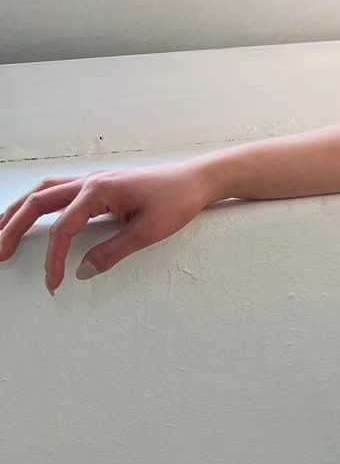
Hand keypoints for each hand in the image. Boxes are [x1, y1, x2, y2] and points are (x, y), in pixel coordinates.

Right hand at [0, 160, 219, 294]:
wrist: (198, 180)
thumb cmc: (178, 201)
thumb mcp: (149, 232)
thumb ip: (113, 252)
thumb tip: (82, 271)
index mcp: (99, 190)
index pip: (63, 228)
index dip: (53, 258)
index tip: (53, 284)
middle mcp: (89, 181)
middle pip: (37, 202)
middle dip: (12, 228)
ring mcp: (93, 180)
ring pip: (43, 192)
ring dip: (18, 212)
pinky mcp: (99, 185)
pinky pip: (58, 191)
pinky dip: (38, 204)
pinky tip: (30, 215)